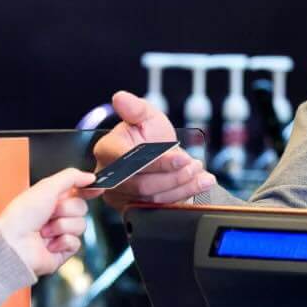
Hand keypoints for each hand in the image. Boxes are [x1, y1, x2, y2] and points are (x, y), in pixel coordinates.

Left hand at [0, 168, 92, 276]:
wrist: (13, 243)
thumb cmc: (21, 215)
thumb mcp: (46, 186)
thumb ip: (71, 177)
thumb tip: (90, 176)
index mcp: (51, 199)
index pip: (77, 191)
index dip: (87, 189)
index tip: (96, 188)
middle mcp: (56, 216)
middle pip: (81, 208)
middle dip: (67, 210)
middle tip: (50, 213)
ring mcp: (60, 234)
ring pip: (80, 225)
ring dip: (62, 226)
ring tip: (45, 231)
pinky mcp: (62, 251)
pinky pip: (76, 243)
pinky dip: (63, 241)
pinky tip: (49, 243)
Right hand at [91, 91, 215, 210]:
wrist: (160, 156)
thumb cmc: (149, 135)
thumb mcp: (146, 115)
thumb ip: (135, 108)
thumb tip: (120, 97)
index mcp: (107, 150)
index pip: (129, 161)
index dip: (156, 161)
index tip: (182, 157)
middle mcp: (109, 177)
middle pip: (141, 184)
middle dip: (173, 176)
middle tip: (193, 165)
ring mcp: (120, 196)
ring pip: (152, 198)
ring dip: (182, 186)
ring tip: (200, 173)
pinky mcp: (134, 209)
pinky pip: (159, 208)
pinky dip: (183, 195)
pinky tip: (200, 183)